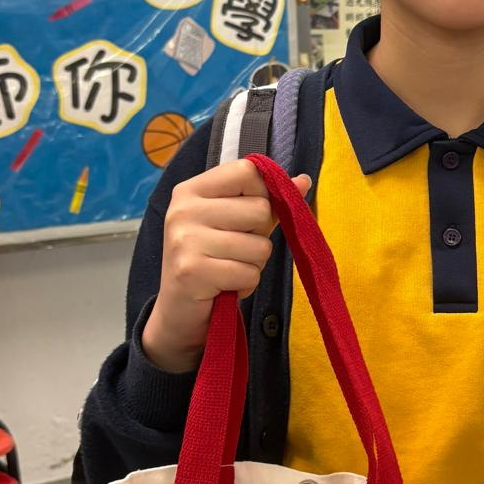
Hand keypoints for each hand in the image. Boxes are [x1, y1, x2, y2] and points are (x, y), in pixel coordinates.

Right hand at [142, 160, 310, 372]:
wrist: (179, 312)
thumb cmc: (212, 262)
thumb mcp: (236, 225)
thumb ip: (268, 201)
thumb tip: (304, 180)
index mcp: (192, 190)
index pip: (247, 171)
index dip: (265, 193)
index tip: (253, 216)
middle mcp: (184, 209)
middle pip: (260, 209)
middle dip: (259, 237)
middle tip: (234, 252)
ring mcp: (185, 240)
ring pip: (259, 245)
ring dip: (253, 265)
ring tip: (228, 271)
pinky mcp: (192, 271)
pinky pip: (249, 273)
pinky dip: (246, 285)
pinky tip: (224, 287)